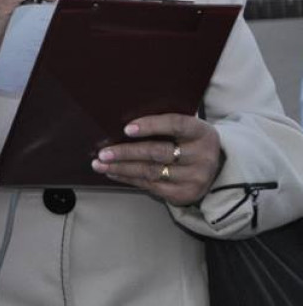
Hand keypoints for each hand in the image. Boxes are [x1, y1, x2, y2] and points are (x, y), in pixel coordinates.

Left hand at [91, 114, 223, 205]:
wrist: (216, 169)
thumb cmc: (189, 141)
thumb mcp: (187, 128)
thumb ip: (164, 123)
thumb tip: (122, 123)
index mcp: (201, 132)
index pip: (175, 125)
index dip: (151, 125)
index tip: (126, 129)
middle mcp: (201, 156)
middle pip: (158, 152)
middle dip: (126, 152)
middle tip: (102, 152)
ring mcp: (194, 178)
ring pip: (151, 172)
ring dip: (121, 168)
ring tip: (99, 164)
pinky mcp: (184, 194)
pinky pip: (151, 186)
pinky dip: (128, 179)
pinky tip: (113, 172)